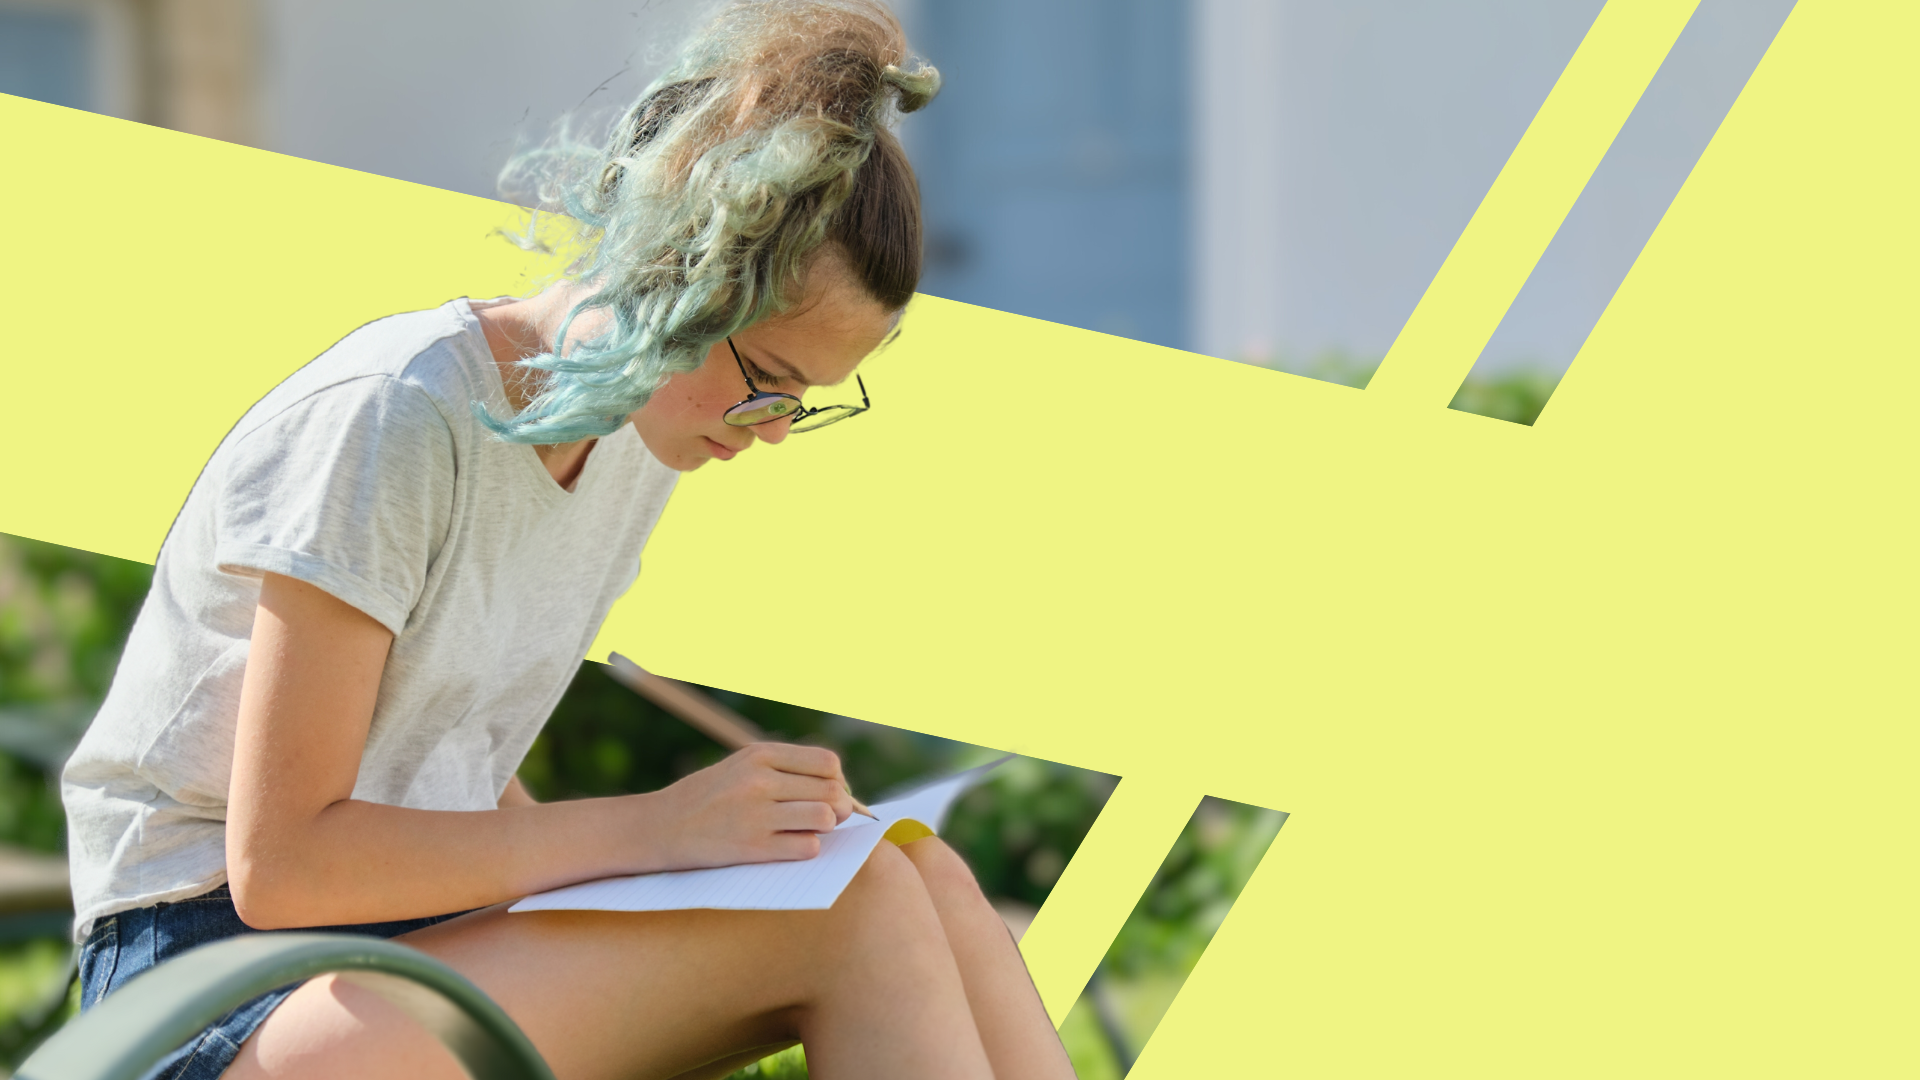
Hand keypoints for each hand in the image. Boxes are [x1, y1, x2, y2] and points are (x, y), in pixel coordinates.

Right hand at [644, 743, 854, 870]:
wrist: (658, 827)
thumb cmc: (707, 798)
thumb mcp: (741, 767)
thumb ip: (785, 771)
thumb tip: (843, 792)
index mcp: (760, 755)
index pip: (827, 763)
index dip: (838, 781)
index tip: (829, 795)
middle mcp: (759, 780)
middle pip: (832, 791)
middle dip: (840, 808)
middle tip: (828, 818)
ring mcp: (755, 814)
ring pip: (826, 818)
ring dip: (825, 829)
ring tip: (808, 831)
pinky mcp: (752, 847)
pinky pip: (807, 847)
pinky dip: (806, 849)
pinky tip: (790, 846)